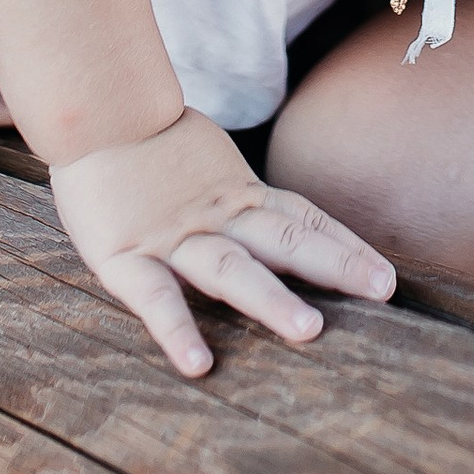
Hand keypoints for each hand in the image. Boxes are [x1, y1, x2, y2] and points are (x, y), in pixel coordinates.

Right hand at [49, 107, 395, 378]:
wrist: (89, 108)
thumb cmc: (144, 141)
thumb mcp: (203, 160)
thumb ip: (231, 190)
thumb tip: (264, 215)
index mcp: (237, 193)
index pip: (302, 218)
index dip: (345, 245)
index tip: (384, 275)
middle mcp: (216, 214)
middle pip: (286, 240)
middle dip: (336, 266)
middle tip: (382, 291)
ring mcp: (173, 236)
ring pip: (230, 268)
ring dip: (270, 299)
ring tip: (309, 331)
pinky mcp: (124, 255)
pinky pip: (155, 298)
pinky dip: (177, 330)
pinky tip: (198, 365)